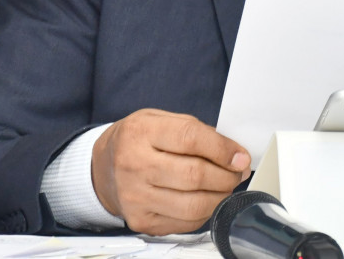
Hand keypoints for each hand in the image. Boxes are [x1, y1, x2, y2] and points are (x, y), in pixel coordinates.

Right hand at [91, 108, 251, 234]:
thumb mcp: (160, 119)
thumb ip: (196, 130)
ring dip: (220, 197)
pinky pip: (184, 223)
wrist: (103, 168)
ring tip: (225, 186)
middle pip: (195, 175)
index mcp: (140, 132)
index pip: (190, 138)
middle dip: (226, 176)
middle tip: (237, 172)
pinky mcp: (140, 221)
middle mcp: (133, 165)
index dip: (223, 149)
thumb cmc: (137, 140)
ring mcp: (135, 197)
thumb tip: (234, 154)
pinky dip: (204, 213)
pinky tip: (205, 200)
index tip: (240, 156)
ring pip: (193, 204)